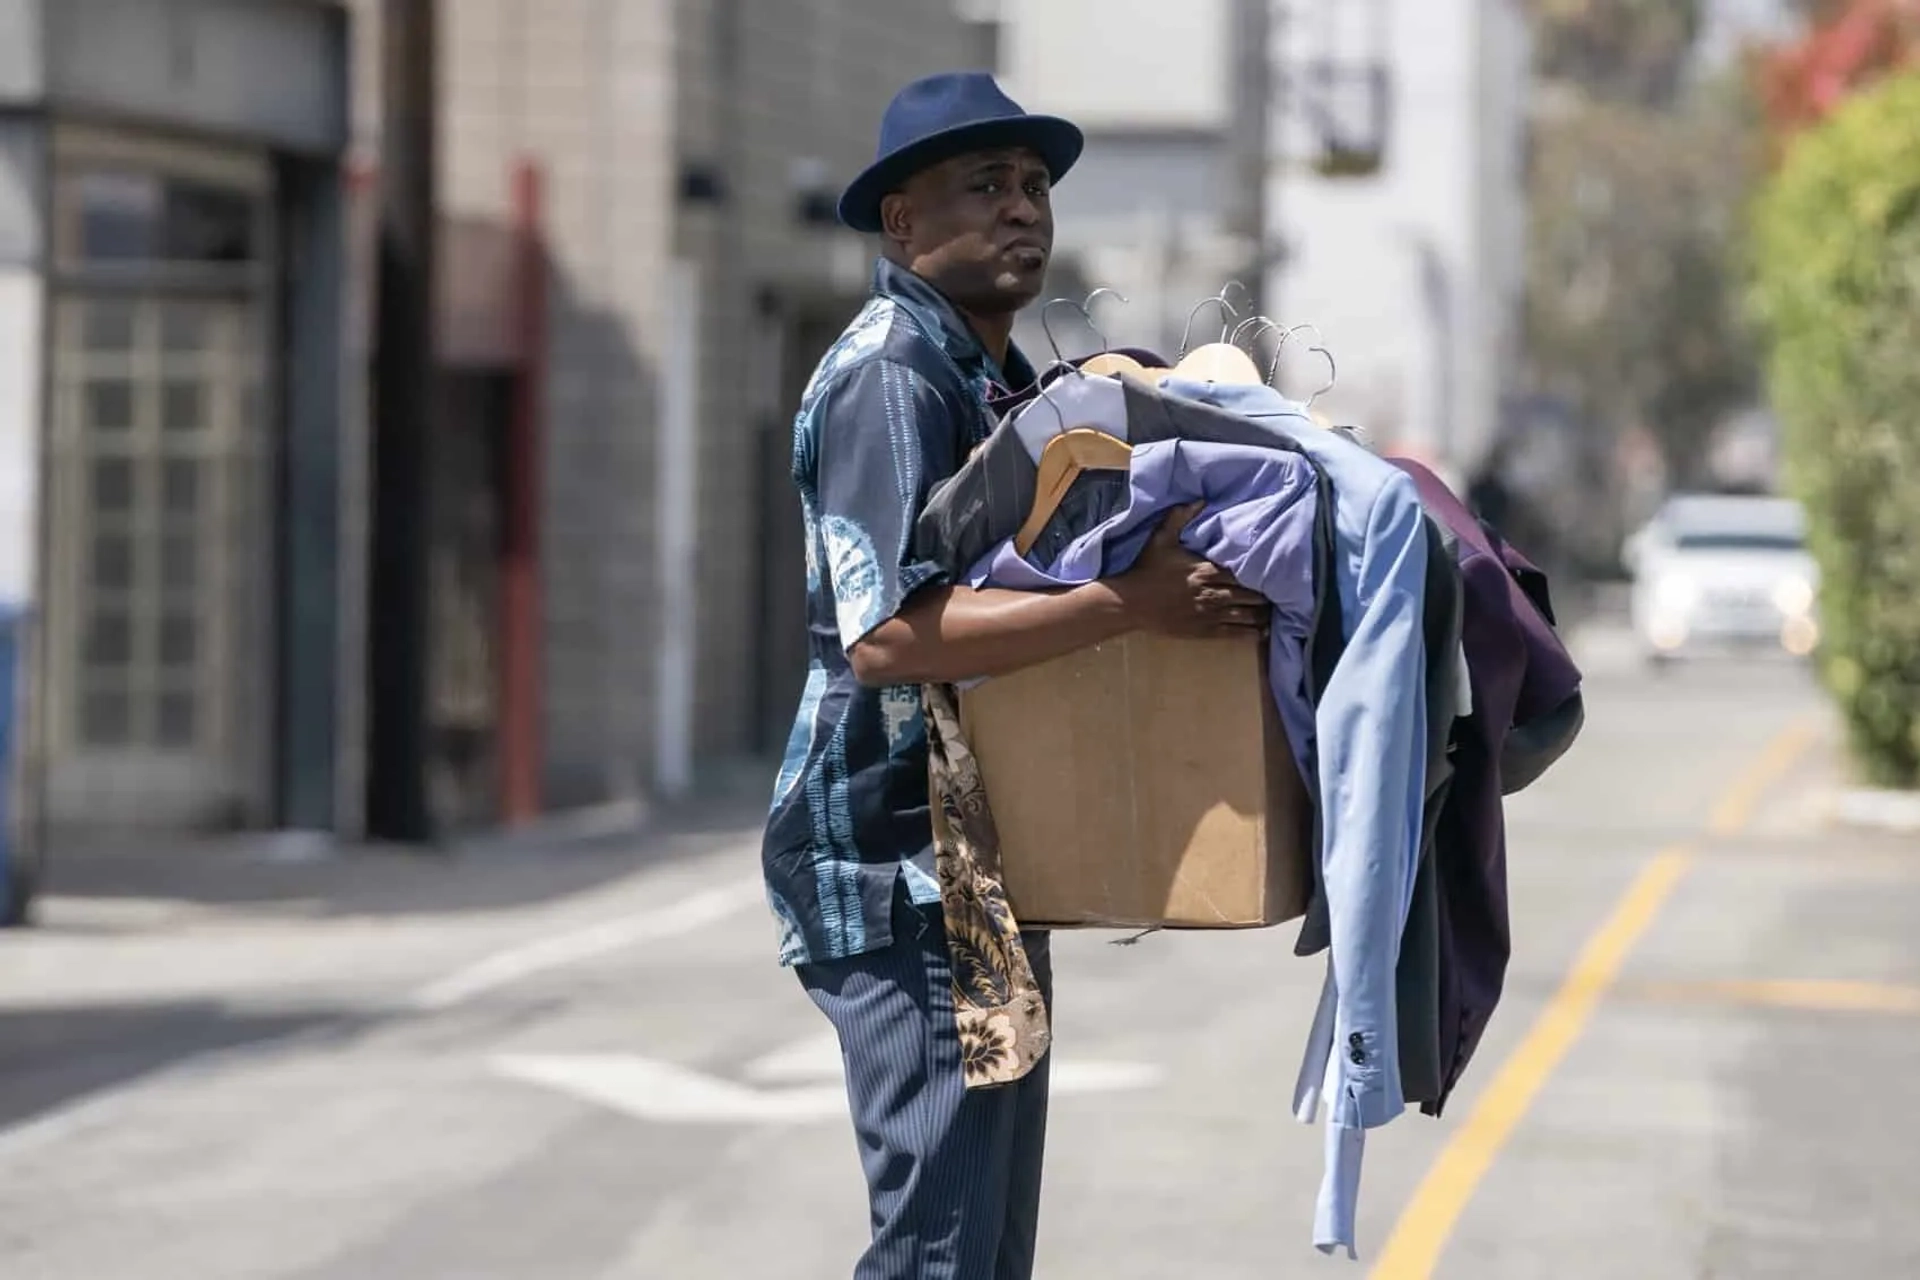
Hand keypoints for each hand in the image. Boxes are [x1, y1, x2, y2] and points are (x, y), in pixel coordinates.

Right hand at [1113, 502, 1270, 637]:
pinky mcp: (1204, 631)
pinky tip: (1263, 631)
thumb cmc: (1147, 569)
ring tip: (1275, 612)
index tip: (1274, 571)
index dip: (1261, 573)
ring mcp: (1209, 614)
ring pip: (1247, 615)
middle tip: (1281, 592)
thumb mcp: (1160, 539)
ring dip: (1264, 614)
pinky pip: (1235, 633)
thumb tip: (1200, 499)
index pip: (1243, 572)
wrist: (1130, 602)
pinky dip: (1252, 632)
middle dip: (1267, 594)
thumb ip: (1180, 517)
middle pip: (1251, 594)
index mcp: (1206, 570)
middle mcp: (1213, 593)